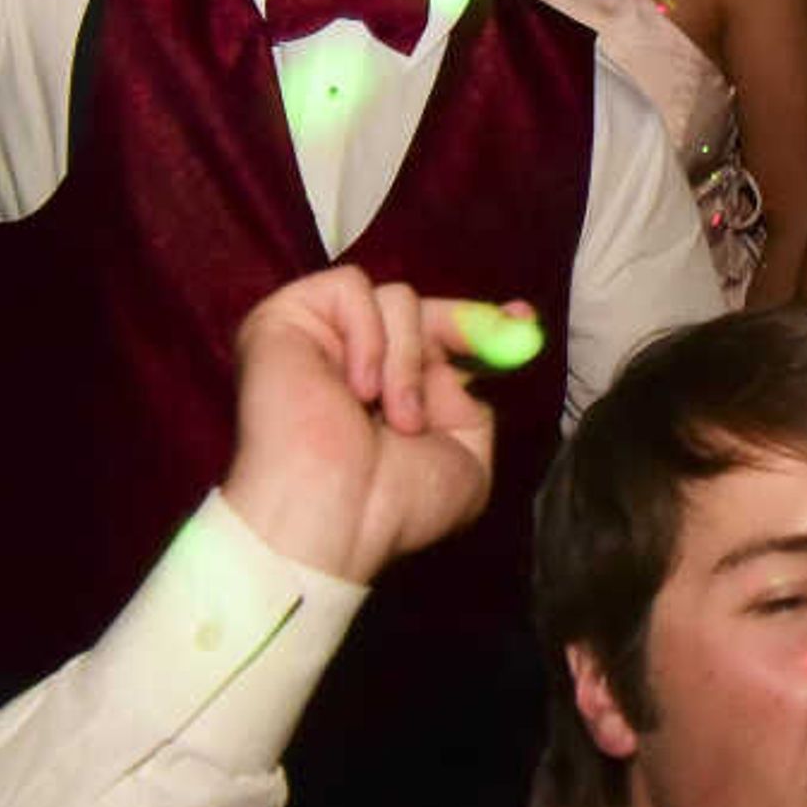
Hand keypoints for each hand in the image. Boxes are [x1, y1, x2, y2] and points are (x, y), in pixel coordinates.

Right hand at [216, 268, 509, 583]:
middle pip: (423, 307)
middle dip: (462, 325)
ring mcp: (321, 338)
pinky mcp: (285, 318)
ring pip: (396, 298)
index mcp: (392, 392)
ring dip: (408, 361)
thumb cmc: (391, 506)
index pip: (440, 336)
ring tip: (395, 418)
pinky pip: (350, 287)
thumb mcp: (467, 460)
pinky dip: (368, 336)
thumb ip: (476, 405)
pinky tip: (357, 390)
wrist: (331, 518)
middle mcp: (355, 361)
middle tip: (484, 345)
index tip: (521, 317)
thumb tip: (488, 354)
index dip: (481, 321)